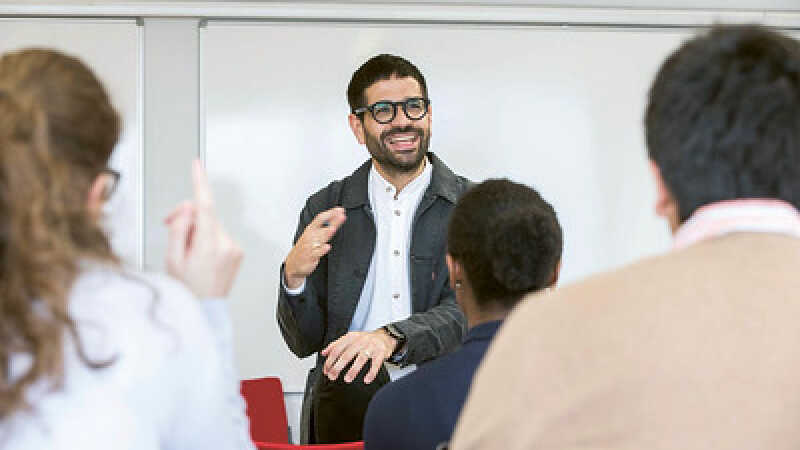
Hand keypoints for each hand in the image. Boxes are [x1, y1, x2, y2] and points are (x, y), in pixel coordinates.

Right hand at [164, 159, 243, 297]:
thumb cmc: (186, 289)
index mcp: (208, 246)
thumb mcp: (172, 258)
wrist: (205, 310)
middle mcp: (226, 244)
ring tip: (189, 253)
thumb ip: (178, 228)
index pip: (204, 205)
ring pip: (212, 225)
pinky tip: (202, 256)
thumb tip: (187, 208)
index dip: (200, 183)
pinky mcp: (237, 251)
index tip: (197, 166)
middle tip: (173, 231)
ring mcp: (234, 248)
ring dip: (198, 230)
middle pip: (205, 214)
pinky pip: (219, 235)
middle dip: (188, 218)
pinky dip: (208, 238)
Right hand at [283, 207, 345, 288]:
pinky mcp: (311, 257)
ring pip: (320, 238)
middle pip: (323, 226)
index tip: (339, 209)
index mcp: (310, 230)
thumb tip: (335, 220)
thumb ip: (324, 229)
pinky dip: (322, 250)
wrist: (293, 264)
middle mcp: (310, 236)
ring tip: (333, 228)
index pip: (320, 218)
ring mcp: (310, 246)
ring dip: (327, 233)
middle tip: (341, 216)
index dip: (330, 213)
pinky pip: (317, 253)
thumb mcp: (312, 236)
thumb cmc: (304, 249)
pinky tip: (327, 247)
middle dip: (333, 221)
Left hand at [321, 329, 397, 383]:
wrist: (385, 336)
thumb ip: (336, 344)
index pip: (337, 349)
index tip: (326, 370)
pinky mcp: (381, 353)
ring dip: (353, 370)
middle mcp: (360, 341)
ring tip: (347, 379)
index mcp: (351, 337)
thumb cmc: (365, 339)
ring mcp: (371, 347)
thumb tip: (324, 353)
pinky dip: (371, 373)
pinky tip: (367, 380)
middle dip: (338, 366)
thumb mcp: (350, 338)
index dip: (330, 360)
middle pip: (347, 354)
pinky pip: (376, 364)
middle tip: (332, 376)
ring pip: (360, 359)